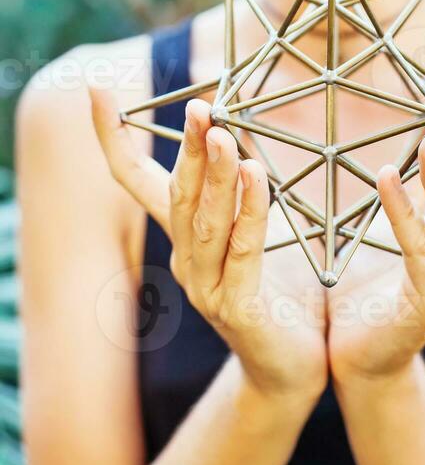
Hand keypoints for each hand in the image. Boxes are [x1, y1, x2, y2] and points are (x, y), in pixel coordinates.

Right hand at [90, 90, 327, 402]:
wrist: (287, 373)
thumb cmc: (275, 295)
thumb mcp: (248, 236)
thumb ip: (237, 197)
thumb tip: (238, 138)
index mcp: (183, 238)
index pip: (138, 181)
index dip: (113, 138)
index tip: (96, 92)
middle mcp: (185, 259)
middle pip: (176, 193)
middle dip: (186, 147)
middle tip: (197, 105)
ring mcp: (205, 286)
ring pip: (204, 221)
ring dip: (213, 174)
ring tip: (221, 132)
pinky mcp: (237, 307)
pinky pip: (243, 250)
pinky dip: (249, 210)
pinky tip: (256, 175)